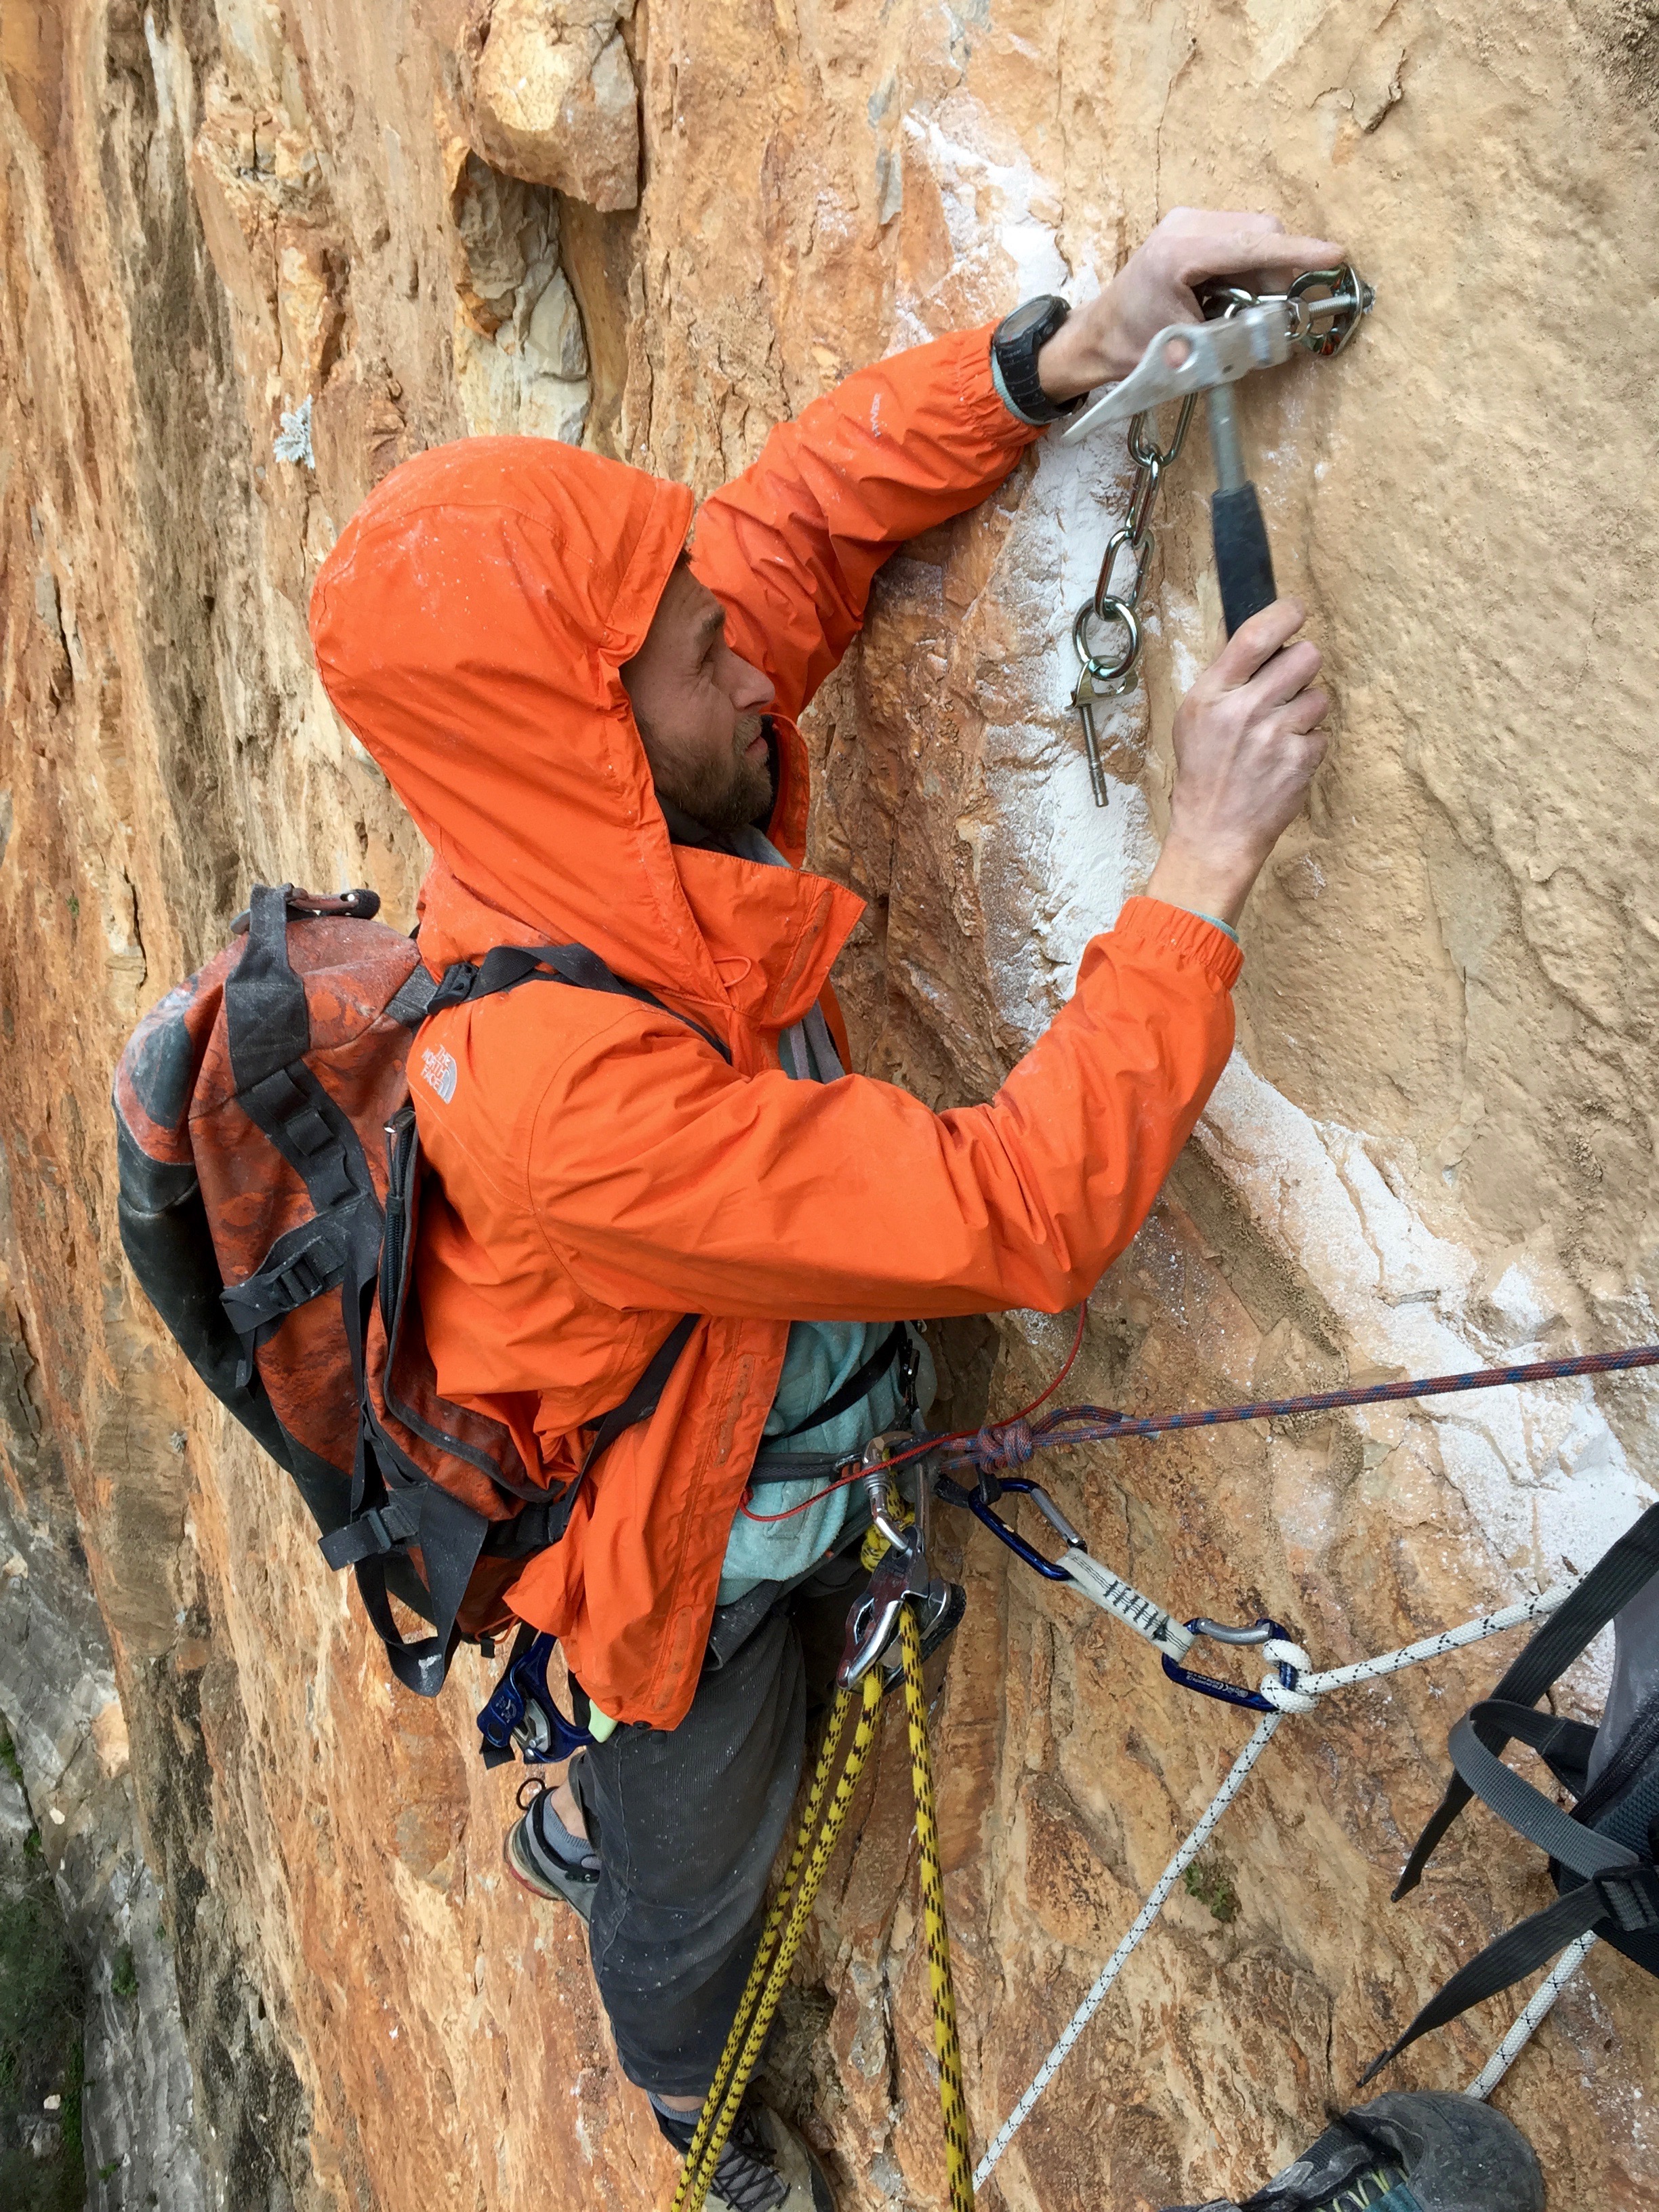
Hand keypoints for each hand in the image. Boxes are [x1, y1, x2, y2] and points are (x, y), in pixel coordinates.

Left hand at [1037, 209, 1342, 397]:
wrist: (1097, 337)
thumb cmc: (1132, 349)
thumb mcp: (1188, 352)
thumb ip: (1235, 338)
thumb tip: (1278, 331)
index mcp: (1179, 253)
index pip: (1252, 245)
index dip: (1297, 254)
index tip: (1334, 256)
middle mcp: (1185, 225)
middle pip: (1260, 232)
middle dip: (1279, 271)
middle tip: (1270, 314)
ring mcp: (1188, 221)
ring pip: (1255, 234)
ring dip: (1264, 272)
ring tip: (1240, 309)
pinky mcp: (1193, 228)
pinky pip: (1241, 239)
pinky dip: (1250, 268)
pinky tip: (1231, 296)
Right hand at [1145, 599, 1328, 926]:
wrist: (1214, 834)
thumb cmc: (1203, 774)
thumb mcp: (1193, 718)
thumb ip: (1224, 679)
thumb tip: (1254, 635)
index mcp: (1212, 694)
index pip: (1257, 634)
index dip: (1286, 613)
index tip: (1297, 611)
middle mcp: (1245, 709)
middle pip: (1305, 656)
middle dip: (1303, 666)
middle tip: (1288, 685)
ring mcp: (1276, 735)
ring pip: (1320, 696)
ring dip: (1307, 710)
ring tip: (1281, 732)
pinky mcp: (1301, 760)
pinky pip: (1322, 734)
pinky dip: (1308, 745)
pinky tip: (1284, 759)